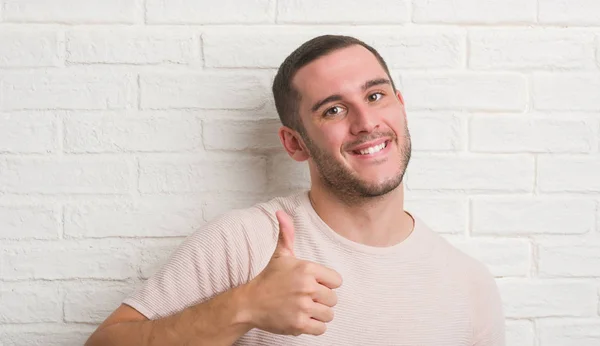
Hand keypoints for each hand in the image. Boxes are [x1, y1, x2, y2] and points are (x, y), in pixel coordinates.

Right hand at [244, 210, 342, 335]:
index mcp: (307, 269)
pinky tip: (304, 319)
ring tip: (305, 309)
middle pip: (333, 299)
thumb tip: (281, 212)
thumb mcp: (280, 254)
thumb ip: (286, 233)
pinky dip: (314, 326)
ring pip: (329, 315)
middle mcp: (306, 287)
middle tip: (306, 298)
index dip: (326, 284)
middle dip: (322, 300)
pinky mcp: (298, 324)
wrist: (250, 302)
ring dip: (319, 314)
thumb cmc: (269, 278)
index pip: (336, 281)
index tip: (313, 284)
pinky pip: (321, 329)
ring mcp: (302, 307)